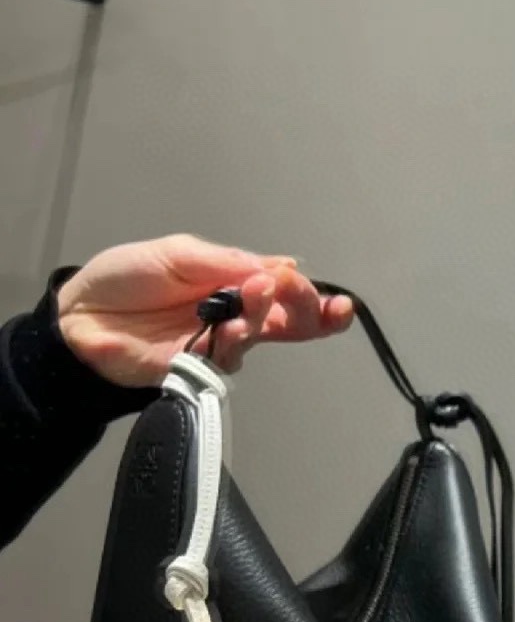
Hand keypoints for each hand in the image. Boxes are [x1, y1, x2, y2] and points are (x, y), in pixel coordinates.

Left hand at [56, 234, 353, 386]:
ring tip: (261, 295)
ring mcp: (217, 343)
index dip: (308, 293)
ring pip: (261, 336)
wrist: (80, 317)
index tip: (320, 289)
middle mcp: (233, 315)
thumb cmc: (125, 280)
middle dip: (314, 315)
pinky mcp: (198, 368)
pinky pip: (229, 358)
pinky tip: (236, 324)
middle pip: (288, 322)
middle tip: (326, 308)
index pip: (282, 290)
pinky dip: (239, 340)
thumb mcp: (179, 254)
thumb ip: (229, 261)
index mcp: (232, 283)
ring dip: (268, 315)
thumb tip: (284, 266)